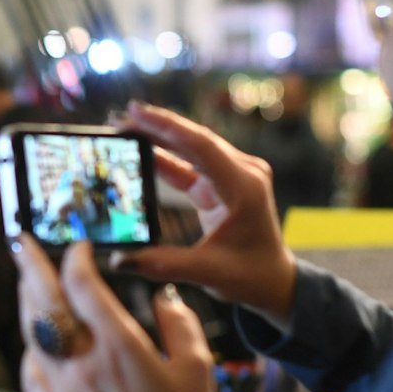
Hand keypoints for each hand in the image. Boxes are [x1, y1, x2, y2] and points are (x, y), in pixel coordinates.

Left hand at [13, 238, 214, 391]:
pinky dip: (30, 349)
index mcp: (117, 345)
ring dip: (26, 300)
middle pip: (45, 300)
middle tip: (21, 241)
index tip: (80, 248)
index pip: (83, 286)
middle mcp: (82, 360)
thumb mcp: (197, 371)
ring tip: (25, 280)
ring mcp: (62, 386)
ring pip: (32, 332)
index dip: (77, 260)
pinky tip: (34, 341)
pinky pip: (31, 371)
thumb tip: (164, 300)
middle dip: (31, 265)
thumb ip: (180, 327)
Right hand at [117, 102, 298, 325]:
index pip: (201, 147)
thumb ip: (162, 264)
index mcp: (244, 188)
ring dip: (158, 139)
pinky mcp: (222, 183)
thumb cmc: (250, 277)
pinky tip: (140, 151)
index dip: (167, 126)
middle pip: (194, 140)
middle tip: (118, 117)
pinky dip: (166, 158)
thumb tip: (117, 259)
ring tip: (124, 129)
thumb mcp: (207, 273)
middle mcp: (243, 173)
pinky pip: (190, 165)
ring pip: (191, 149)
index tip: (136, 110)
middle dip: (156, 127)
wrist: (275, 280)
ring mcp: (234, 175)